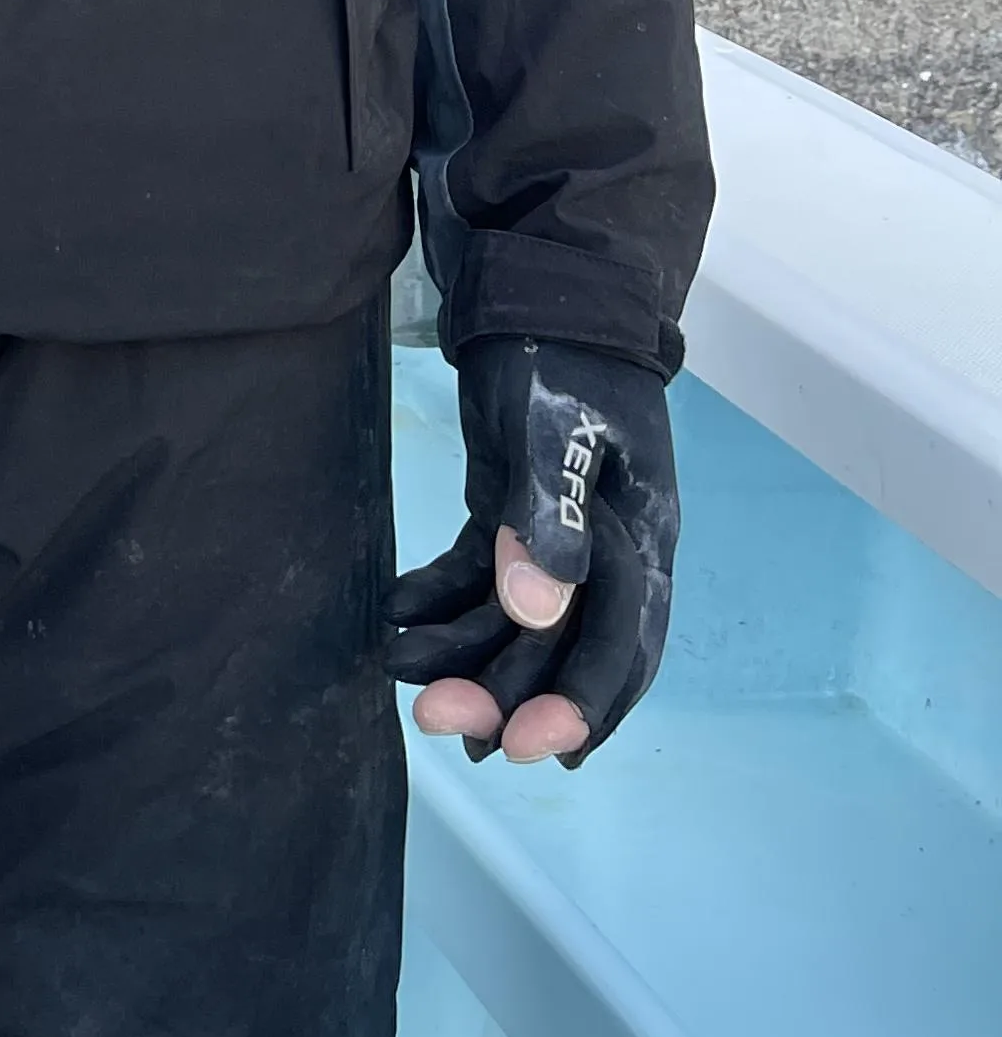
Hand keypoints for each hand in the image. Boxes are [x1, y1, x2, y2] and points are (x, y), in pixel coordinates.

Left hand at [388, 338, 678, 768]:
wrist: (541, 287)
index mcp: (639, 537)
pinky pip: (479, 578)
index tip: (528, 749)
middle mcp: (607, 552)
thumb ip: (549, 516)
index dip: (579, 704)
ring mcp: (559, 537)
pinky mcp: (512, 515)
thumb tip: (537, 612)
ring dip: (464, 654)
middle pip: (563, 649)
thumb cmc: (562, 354)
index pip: (620, 644)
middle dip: (505, 694)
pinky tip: (396, 613)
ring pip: (517, 624)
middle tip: (440, 723)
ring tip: (401, 673)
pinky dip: (441, 601)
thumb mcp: (558, 428)